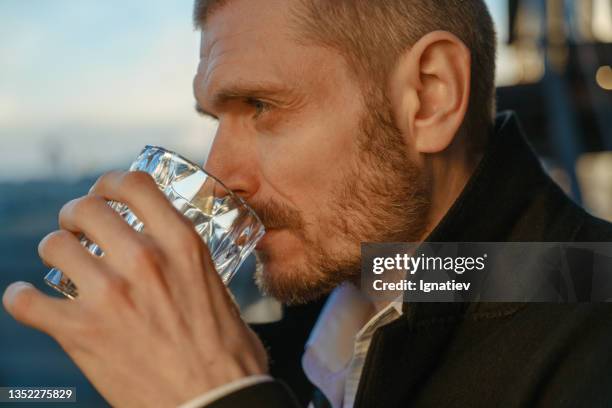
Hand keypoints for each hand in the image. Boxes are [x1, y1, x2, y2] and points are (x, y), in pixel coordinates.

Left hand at [2, 171, 267, 406]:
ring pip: (54, 246)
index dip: (110, 182)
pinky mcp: (82, 333)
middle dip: (75, 213)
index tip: (104, 192)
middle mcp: (144, 261)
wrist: (214, 402)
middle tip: (77, 226)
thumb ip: (188, 263)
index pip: (134, 185)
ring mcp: (109, 296)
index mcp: (182, 245)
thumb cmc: (225, 352)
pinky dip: (21, 298)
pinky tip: (27, 298)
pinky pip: (26, 302)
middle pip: (87, 208)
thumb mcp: (217, 287)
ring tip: (62, 262)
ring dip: (54, 250)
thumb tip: (170, 254)